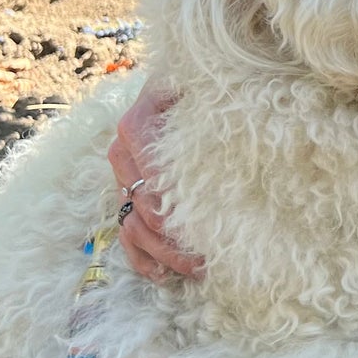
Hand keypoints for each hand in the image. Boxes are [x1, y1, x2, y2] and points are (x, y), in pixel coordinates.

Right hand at [108, 81, 203, 281]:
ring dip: (164, 255)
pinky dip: (141, 258)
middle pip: (145, 210)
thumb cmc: (203, 85)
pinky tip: (163, 275)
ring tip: (198, 270)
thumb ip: (209, 113)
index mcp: (138, 126)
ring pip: (134, 227)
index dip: (179, 210)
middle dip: (177, 240)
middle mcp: (123, 154)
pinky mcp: (127, 192)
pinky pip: (125, 234)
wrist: (180, 82)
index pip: (154, 180)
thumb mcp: (207, 90)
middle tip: (212, 258)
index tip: (210, 229)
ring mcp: (122, 176)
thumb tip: (235, 143)